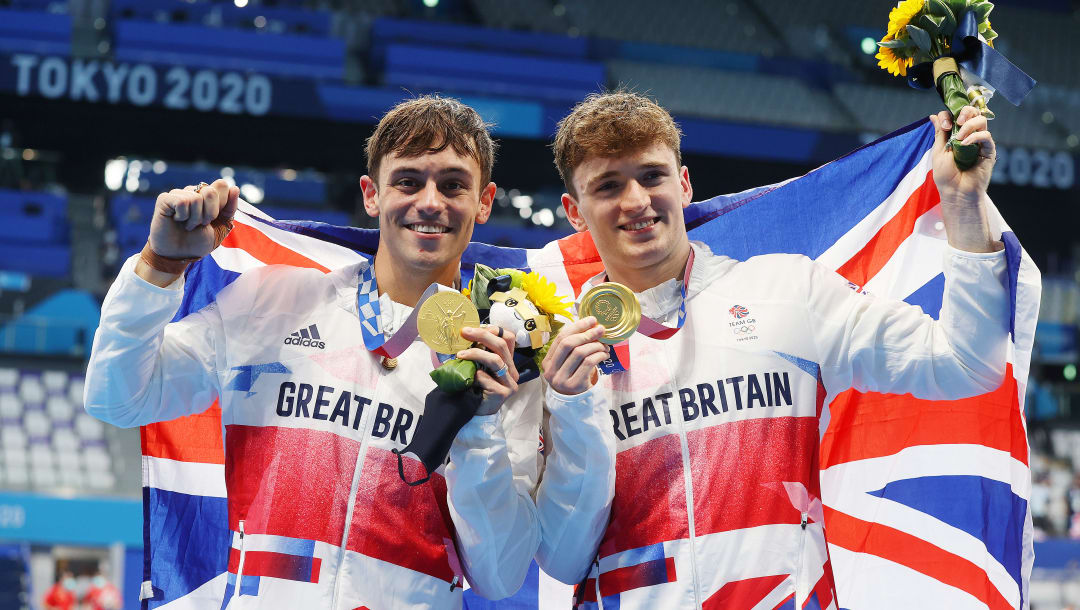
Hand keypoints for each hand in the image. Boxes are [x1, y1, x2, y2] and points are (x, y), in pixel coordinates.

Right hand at [148, 178, 238, 258]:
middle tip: (201, 224)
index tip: (213, 219)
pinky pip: (182, 201)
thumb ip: (230, 208)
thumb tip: (235, 188)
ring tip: (188, 225)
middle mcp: (193, 191)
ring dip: (195, 219)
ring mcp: (179, 193)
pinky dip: (183, 216)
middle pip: (211, 191)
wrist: (179, 255)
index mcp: (208, 195)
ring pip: (196, 198)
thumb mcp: (221, 226)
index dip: (221, 205)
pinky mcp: (165, 199)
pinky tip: (177, 220)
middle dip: (210, 213)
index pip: (222, 185)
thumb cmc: (199, 241)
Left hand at [457, 325, 519, 415]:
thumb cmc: (474, 388)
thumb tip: (467, 333)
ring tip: (460, 355)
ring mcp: (510, 383)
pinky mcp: (503, 393)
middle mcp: (512, 372)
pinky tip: (467, 379)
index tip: (475, 328)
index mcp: (508, 362)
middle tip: (464, 332)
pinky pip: (486, 378)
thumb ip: (478, 353)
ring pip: (496, 360)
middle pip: (502, 346)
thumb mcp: (477, 366)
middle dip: (482, 335)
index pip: (509, 339)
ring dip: (476, 354)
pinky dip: (474, 376)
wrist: (474, 413)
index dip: (494, 330)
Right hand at [541, 317, 607, 394]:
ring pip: (580, 353)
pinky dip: (599, 355)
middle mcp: (551, 370)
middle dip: (587, 334)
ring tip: (604, 346)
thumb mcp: (568, 362)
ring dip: (596, 345)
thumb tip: (592, 324)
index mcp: (547, 361)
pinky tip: (604, 355)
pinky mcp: (574, 385)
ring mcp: (561, 379)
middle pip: (568, 344)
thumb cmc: (573, 376)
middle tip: (601, 330)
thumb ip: (574, 346)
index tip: (591, 320)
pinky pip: (588, 363)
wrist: (575, 402)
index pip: (560, 338)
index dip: (577, 327)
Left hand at [929, 107, 1001, 252]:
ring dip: (969, 125)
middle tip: (956, 124)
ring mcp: (980, 142)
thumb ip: (940, 133)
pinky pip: (986, 136)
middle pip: (972, 112)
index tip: (945, 125)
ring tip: (959, 138)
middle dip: (964, 112)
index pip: (956, 115)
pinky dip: (975, 137)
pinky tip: (964, 145)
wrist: (956, 193)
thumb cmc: (945, 176)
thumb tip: (933, 116)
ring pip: (981, 120)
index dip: (950, 115)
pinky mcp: (989, 151)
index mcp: (956, 135)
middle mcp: (969, 136)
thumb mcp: (938, 152)